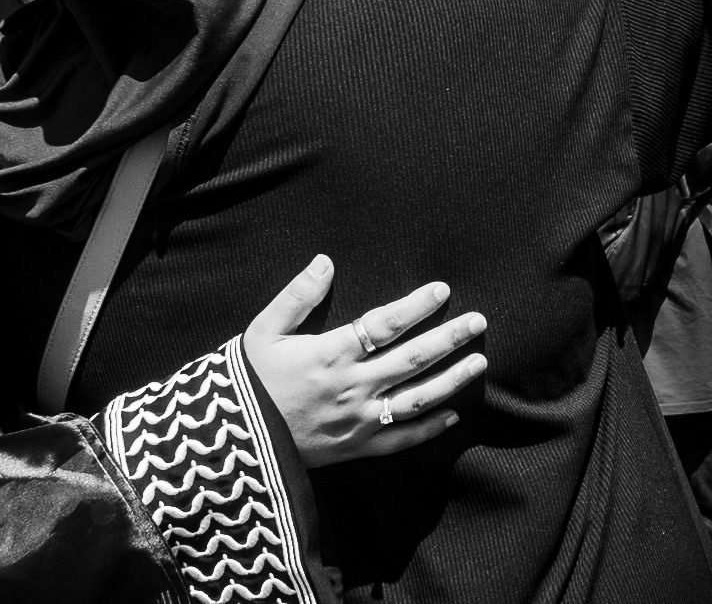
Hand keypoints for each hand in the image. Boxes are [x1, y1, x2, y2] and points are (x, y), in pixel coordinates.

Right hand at [242, 255, 487, 466]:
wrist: (232, 442)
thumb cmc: (248, 380)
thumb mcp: (264, 330)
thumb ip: (297, 296)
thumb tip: (326, 261)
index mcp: (331, 354)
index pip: (385, 324)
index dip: (416, 306)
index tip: (443, 291)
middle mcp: (353, 387)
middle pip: (412, 359)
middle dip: (449, 338)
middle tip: (479, 321)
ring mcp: (359, 421)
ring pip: (417, 398)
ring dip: (452, 379)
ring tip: (479, 361)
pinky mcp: (358, 449)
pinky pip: (401, 439)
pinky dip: (430, 428)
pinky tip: (454, 415)